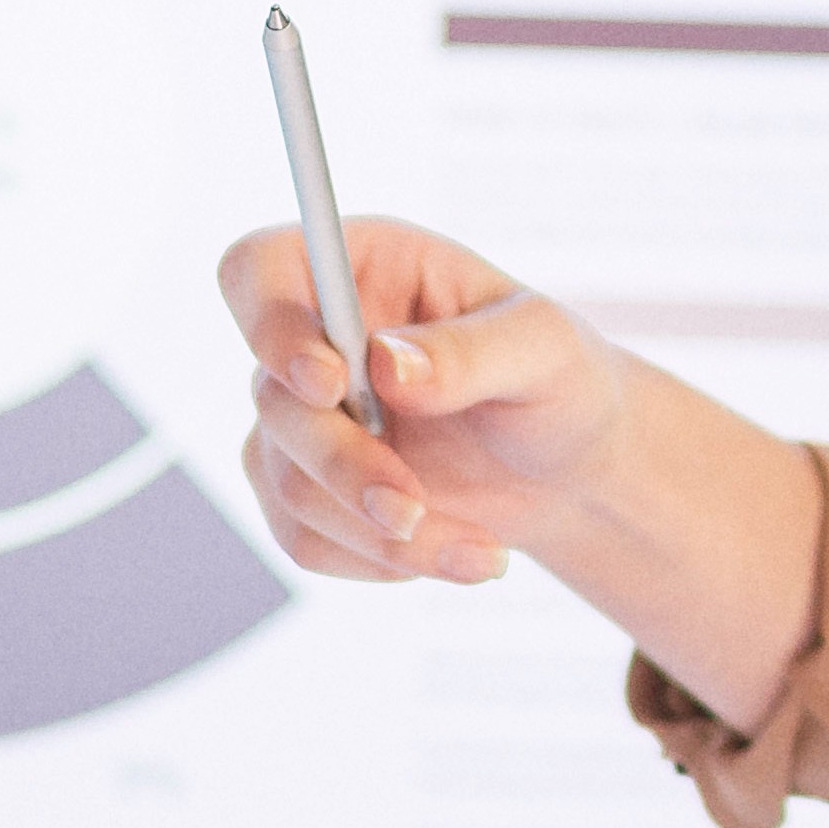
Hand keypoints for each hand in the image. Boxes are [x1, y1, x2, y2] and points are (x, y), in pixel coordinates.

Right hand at [217, 215, 817, 717]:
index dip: (269, 322)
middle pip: (271, 397)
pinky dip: (380, 560)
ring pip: (287, 482)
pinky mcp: (306, 489)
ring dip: (376, 529)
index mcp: (363, 267)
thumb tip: (388, 363)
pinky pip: (304, 537)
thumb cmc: (561, 382)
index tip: (330, 382)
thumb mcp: (545, 349)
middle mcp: (316, 337)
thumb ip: (470, 350)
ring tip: (481, 549)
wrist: (569, 472)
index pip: (259, 269)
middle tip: (414, 507)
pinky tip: (457, 554)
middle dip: (344, 464)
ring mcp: (301, 418)